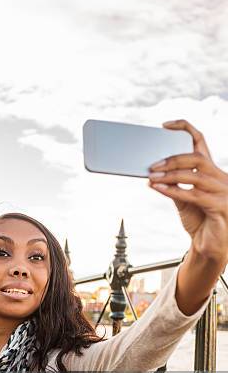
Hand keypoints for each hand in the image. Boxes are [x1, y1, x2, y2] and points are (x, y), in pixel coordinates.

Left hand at [148, 119, 227, 263]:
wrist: (209, 246)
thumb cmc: (199, 221)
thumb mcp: (183, 200)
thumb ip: (173, 185)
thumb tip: (153, 174)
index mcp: (212, 171)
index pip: (200, 141)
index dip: (184, 128)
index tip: (164, 125)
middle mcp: (221, 178)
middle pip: (197, 158)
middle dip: (172, 159)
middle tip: (152, 165)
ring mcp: (224, 192)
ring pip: (195, 176)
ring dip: (170, 176)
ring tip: (152, 177)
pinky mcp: (221, 207)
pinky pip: (194, 195)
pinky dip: (174, 191)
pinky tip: (159, 189)